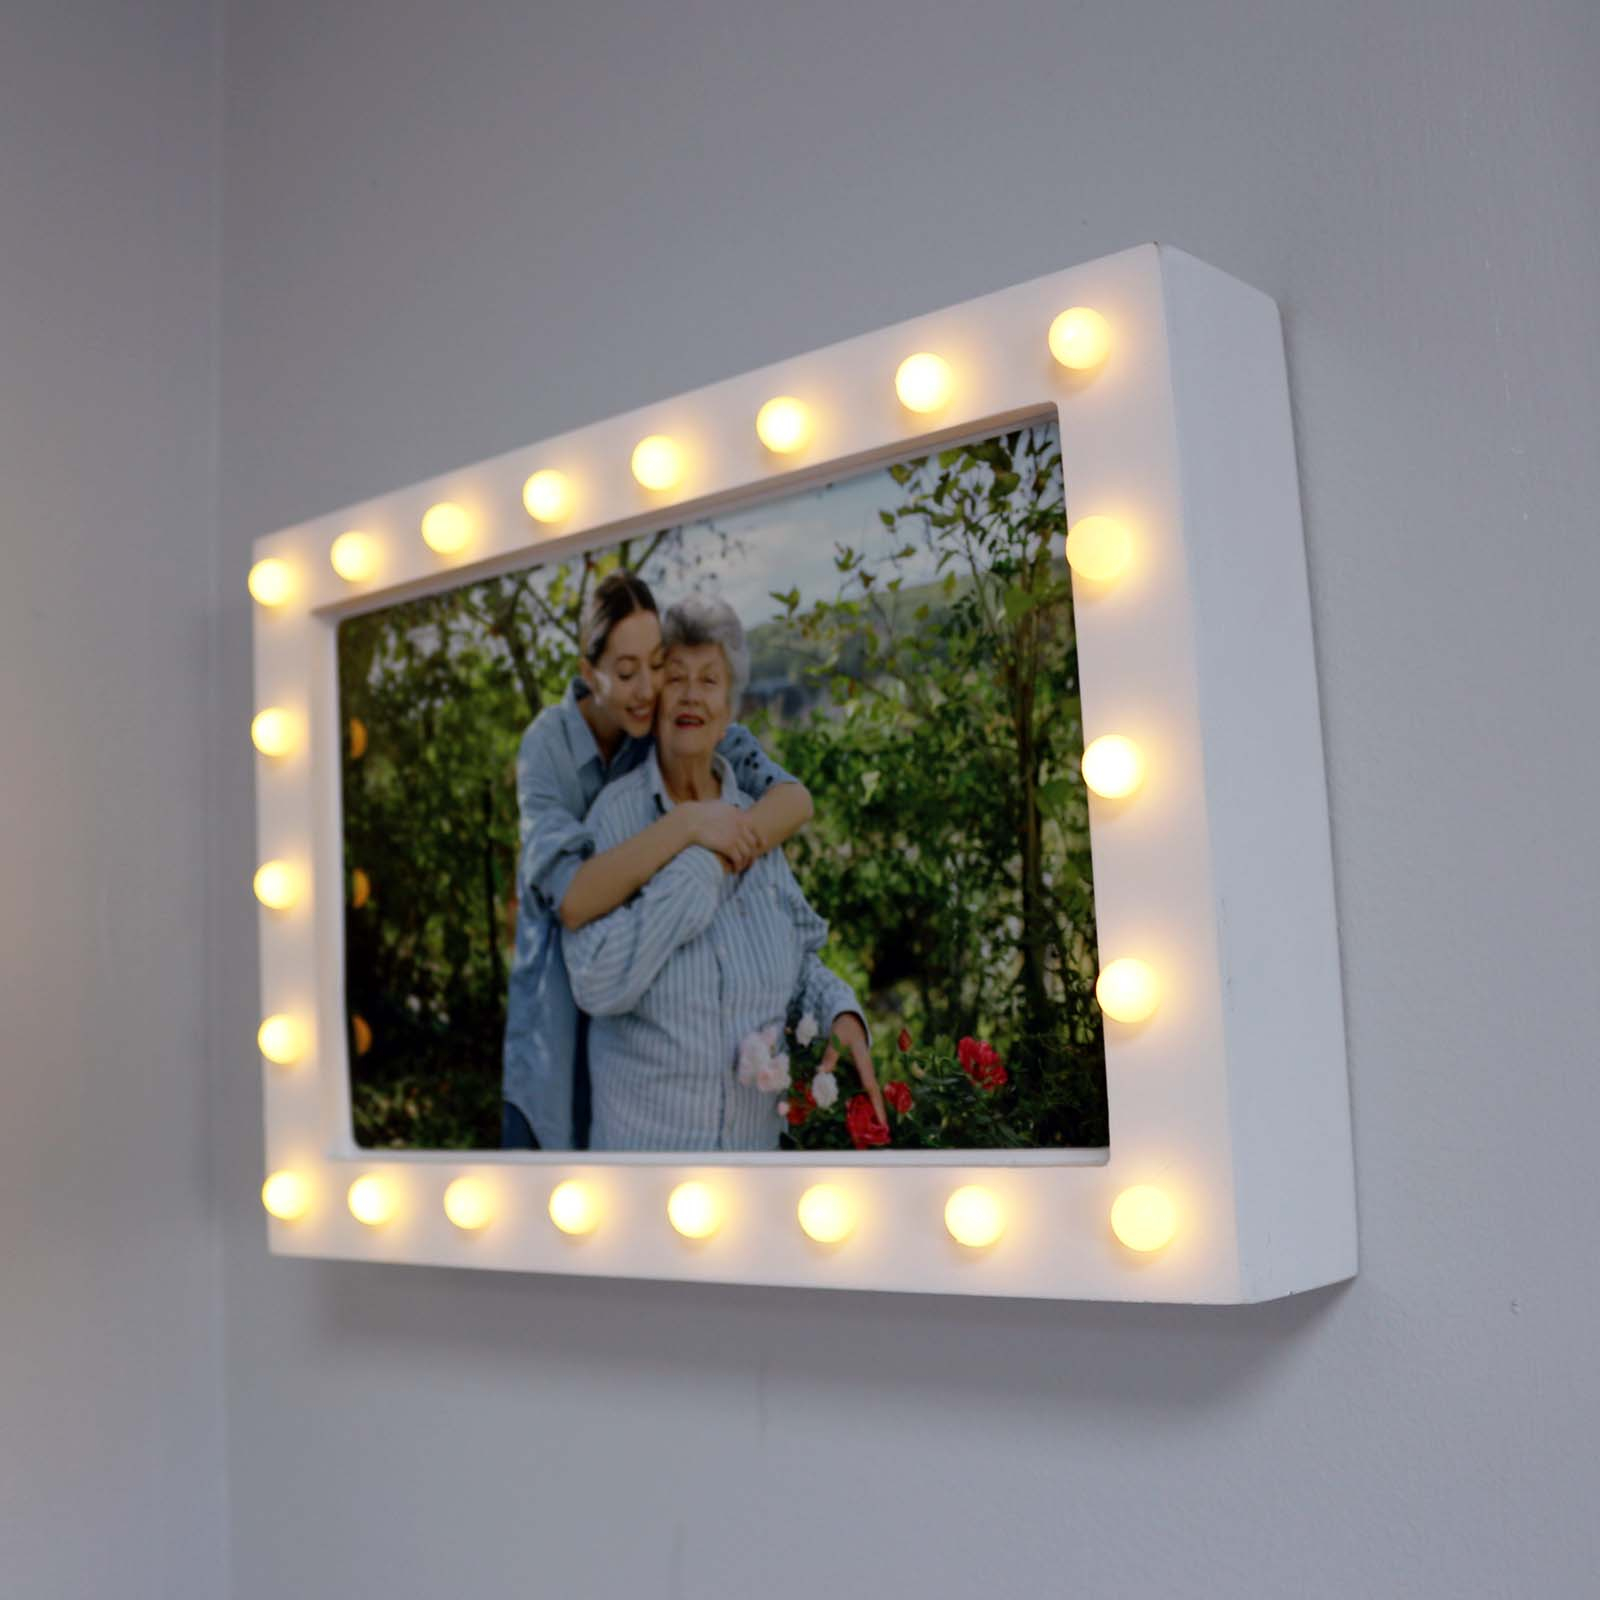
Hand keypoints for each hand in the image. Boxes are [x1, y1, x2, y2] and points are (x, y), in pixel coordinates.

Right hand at [683, 801, 762, 872]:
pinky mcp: (728, 846)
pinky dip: (737, 866)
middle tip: (749, 862)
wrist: (690, 820)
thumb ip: (724, 809)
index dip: (759, 839)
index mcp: (738, 815)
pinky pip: (738, 859)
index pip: (755, 828)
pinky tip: (733, 870)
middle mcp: (739, 825)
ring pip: (747, 853)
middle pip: (753, 843)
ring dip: (744, 863)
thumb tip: (724, 809)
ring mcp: (735, 835)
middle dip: (752, 854)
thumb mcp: (716, 805)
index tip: (761, 845)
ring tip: (739, 868)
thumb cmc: (698, 813)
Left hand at [819, 1012, 887, 1130]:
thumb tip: (822, 1072)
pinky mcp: (858, 1071)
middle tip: (882, 1130)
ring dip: (870, 1107)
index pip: (870, 1086)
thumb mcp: (837, 1038)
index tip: (882, 1120)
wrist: (850, 1019)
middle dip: (877, 1111)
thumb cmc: (844, 1028)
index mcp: (864, 1062)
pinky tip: (858, 1110)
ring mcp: (863, 1070)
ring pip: (868, 1092)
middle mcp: (866, 1069)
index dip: (876, 1104)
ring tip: (873, 1126)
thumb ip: (830, 1055)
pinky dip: (861, 1099)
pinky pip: (861, 1088)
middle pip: (873, 1093)